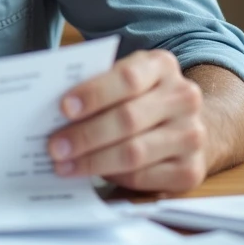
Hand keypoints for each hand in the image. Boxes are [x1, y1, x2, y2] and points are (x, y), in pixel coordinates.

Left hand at [48, 49, 206, 192]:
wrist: (185, 122)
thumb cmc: (140, 97)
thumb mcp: (124, 78)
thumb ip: (97, 86)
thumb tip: (52, 110)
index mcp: (162, 66)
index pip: (127, 78)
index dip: (94, 94)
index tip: (64, 108)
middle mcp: (184, 98)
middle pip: (128, 119)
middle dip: (85, 135)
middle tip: (54, 146)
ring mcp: (191, 135)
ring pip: (134, 152)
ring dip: (93, 161)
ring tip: (64, 164)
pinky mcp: (191, 170)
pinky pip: (143, 178)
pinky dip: (113, 178)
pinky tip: (91, 174)